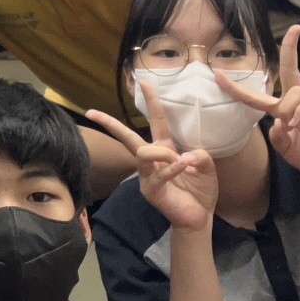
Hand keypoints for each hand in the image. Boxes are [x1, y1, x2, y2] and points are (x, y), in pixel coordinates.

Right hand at [88, 85, 217, 232]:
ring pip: (144, 152)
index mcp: (165, 149)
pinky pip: (158, 174)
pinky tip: (183, 166)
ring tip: (183, 163)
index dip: (150, 101)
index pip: (155, 120)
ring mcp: (147, 175)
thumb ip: (200, 155)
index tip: (143, 82)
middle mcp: (151, 160)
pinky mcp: (150, 190)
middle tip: (92, 112)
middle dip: (110, 123)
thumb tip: (185, 155)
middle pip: (127, 136)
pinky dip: (172, 168)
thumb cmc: (200, 191)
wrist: (198, 217)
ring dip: (164, 153)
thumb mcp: (207, 167)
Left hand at [215, 26, 299, 184]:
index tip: (217, 73)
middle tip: (294, 28)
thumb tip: (276, 123)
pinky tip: (299, 126)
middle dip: (290, 47)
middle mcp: (296, 101)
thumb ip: (277, 137)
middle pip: (289, 69)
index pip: (256, 95)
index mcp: (282, 109)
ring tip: (293, 128)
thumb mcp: (285, 148)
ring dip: (289, 110)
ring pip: (294, 92)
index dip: (235, 87)